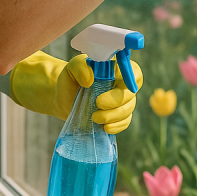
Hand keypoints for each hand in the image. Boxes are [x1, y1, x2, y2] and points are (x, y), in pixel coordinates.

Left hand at [10, 51, 141, 131]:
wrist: (62, 96)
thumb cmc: (70, 78)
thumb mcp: (72, 67)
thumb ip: (80, 68)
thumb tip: (90, 80)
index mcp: (115, 70)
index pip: (133, 72)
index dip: (131, 78)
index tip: (117, 84)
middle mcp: (121, 86)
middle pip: (130, 94)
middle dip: (115, 101)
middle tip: (97, 103)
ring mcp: (120, 102)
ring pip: (128, 110)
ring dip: (113, 116)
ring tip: (94, 117)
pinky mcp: (116, 117)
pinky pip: (124, 122)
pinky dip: (116, 126)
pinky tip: (105, 128)